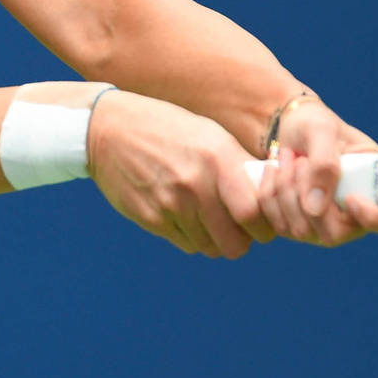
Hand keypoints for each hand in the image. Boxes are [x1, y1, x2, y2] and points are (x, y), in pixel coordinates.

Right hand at [86, 90, 266, 258]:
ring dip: (214, 240)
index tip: (262, 225)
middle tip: (237, 229)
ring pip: (210, 248)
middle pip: (234, 244)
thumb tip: (270, 195)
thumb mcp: (208, 134)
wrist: (107, 129)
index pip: (253, 213)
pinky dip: (191, 236)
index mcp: (216, 158)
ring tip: (208, 219)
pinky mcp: (150, 219)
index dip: (264, 227)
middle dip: (241, 241)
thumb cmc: (167, 129)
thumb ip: (238, 165)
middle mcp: (195, 184)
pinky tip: (184, 215)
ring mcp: (170, 205)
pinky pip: (185, 244)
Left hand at [250, 97, 377, 245]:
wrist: (288, 130)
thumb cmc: (314, 124)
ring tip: (288, 158)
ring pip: (301, 230)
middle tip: (301, 160)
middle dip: (307, 194)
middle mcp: (359, 215)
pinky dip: (270, 194)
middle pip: (336, 234)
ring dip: (285, 189)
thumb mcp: (320, 130)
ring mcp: (328, 226)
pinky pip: (279, 224)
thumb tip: (315, 209)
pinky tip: (275, 170)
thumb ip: (323, 164)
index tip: (351, 199)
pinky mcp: (300, 227)